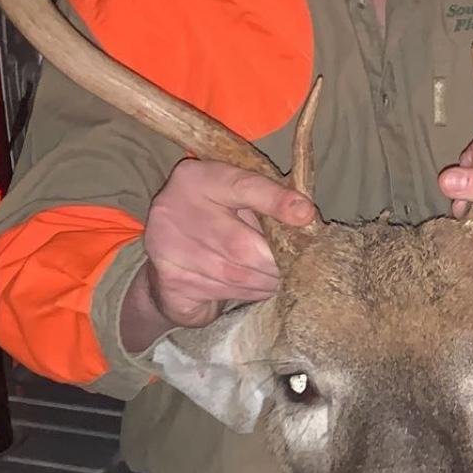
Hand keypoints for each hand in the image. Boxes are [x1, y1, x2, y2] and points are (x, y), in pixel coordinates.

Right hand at [122, 159, 314, 345]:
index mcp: (196, 177)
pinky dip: (249, 294)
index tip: (306, 214)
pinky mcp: (170, 284)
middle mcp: (173, 210)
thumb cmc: (215, 214)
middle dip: (277, 260)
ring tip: (281, 276)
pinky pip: (223, 295)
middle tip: (301, 264)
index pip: (241, 185)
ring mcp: (167, 250)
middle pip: (240, 244)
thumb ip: (266, 200)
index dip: (276, 200)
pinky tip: (257, 287)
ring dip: (267, 281)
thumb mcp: (235, 194)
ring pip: (235, 276)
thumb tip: (305, 217)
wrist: (168, 250)